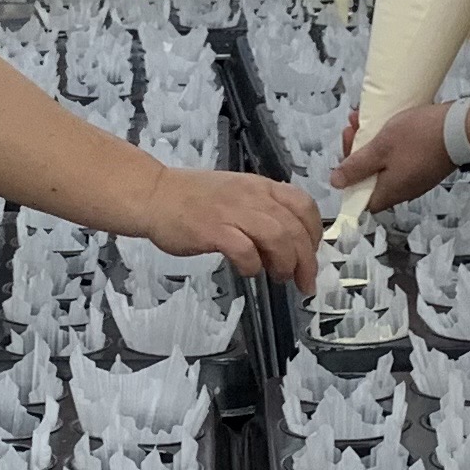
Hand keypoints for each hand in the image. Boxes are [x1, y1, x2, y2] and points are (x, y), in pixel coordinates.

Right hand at [136, 164, 321, 291]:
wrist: (154, 194)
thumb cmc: (193, 199)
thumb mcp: (236, 194)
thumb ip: (262, 211)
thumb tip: (287, 242)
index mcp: (260, 187)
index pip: (304, 205)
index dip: (315, 233)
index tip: (312, 254)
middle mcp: (251, 196)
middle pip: (295, 227)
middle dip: (306, 260)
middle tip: (305, 282)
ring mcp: (232, 212)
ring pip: (277, 237)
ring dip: (285, 263)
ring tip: (280, 278)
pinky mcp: (213, 230)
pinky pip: (245, 250)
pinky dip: (252, 265)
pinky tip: (247, 271)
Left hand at [333, 98, 462, 216]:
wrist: (461, 128)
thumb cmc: (418, 137)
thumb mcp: (380, 148)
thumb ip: (357, 166)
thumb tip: (336, 183)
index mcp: (389, 191)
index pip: (360, 199)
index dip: (348, 180)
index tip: (345, 156)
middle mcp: (403, 190)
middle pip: (371, 178)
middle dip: (358, 151)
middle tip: (354, 127)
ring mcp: (416, 178)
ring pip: (385, 164)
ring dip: (372, 143)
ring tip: (365, 118)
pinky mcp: (426, 165)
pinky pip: (401, 158)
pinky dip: (389, 143)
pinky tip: (387, 122)